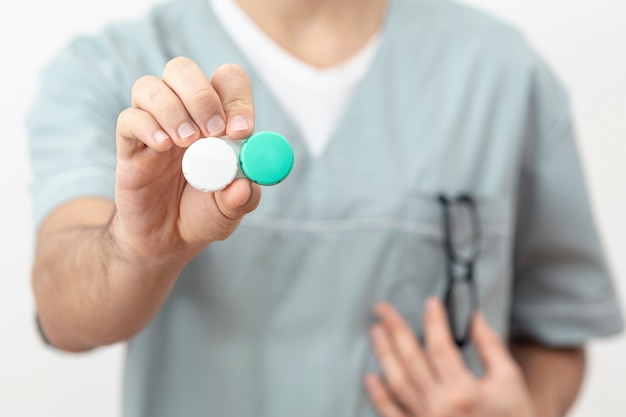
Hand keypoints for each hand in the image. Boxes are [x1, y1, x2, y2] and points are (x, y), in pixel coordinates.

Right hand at [114, 58, 260, 260]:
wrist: (168, 240)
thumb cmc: (203, 215)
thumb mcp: (231, 210)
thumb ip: (242, 197)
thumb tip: (243, 185)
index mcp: (217, 119)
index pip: (227, 81)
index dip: (236, 98)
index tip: (241, 130)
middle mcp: (184, 114)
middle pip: (183, 70)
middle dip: (201, 94)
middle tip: (213, 130)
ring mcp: (154, 126)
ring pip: (151, 86)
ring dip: (172, 108)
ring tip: (185, 142)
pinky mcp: (129, 145)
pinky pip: (128, 118)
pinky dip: (146, 126)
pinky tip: (162, 148)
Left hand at [365, 298, 535, 416]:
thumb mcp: (510, 381)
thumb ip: (491, 347)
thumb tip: (475, 318)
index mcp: (465, 392)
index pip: (441, 346)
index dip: (434, 321)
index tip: (430, 303)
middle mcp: (441, 406)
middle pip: (411, 359)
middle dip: (395, 329)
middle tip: (383, 309)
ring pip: (398, 382)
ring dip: (384, 354)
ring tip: (376, 332)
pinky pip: (392, 414)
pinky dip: (379, 397)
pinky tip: (371, 378)